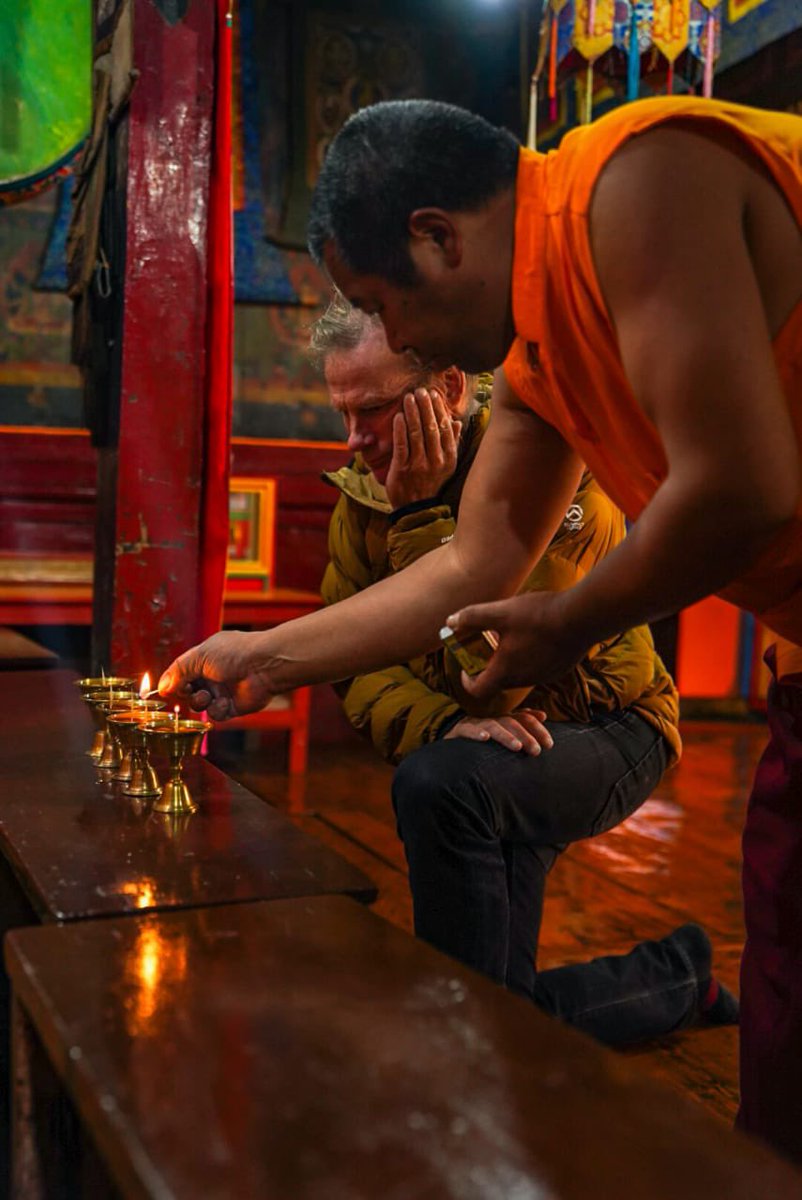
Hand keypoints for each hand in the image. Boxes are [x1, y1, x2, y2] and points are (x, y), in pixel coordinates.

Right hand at [158, 630, 275, 720]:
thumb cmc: (235, 654)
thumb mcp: (200, 656)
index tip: (166, 690)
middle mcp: (212, 675)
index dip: (173, 682)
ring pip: (199, 704)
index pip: (181, 673)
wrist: (264, 666)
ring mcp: (222, 690)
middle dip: (185, 693)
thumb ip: (179, 671)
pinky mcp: (233, 706)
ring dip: (199, 702)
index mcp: (204, 658)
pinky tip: (225, 702)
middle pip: (187, 690)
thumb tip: (162, 687)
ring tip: (207, 696)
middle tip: (188, 691)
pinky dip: (217, 710)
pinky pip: (216, 714)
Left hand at [384, 387, 461, 508]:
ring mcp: (418, 465)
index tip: (434, 395)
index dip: (439, 410)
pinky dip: (400, 429)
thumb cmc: (429, 483)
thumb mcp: (446, 465)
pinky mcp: (402, 469)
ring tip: (409, 397)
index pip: (445, 429)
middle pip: (432, 428)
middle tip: (420, 390)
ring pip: (417, 434)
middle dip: (425, 407)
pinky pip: (402, 445)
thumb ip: (451, 443)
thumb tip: (456, 422)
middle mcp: (436, 461)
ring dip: (413, 413)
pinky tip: (399, 416)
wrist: (415, 508)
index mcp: (448, 459)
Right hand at [444, 709, 552, 754]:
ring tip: (517, 747)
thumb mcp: (502, 729)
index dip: (537, 729)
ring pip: (493, 726)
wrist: (450, 733)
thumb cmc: (481, 733)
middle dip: (526, 736)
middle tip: (537, 751)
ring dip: (506, 736)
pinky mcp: (460, 730)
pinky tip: (484, 739)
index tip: (549, 744)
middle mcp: (492, 719)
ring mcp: (476, 724)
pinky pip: (468, 730)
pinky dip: (476, 733)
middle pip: (511, 722)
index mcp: (503, 719)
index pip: (523, 719)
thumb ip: (522, 721)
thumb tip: (543, 715)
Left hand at [446, 591, 589, 705]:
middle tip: (489, 641)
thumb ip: (472, 617)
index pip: (478, 691)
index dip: (467, 681)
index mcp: (505, 672)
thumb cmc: (539, 616)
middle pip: (499, 680)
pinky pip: (537, 667)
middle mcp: (524, 680)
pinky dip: (529, 656)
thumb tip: (450, 621)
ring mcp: (544, 676)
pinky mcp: (558, 669)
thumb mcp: (500, 612)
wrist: (582, 617)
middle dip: (489, 663)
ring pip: (519, 673)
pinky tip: (536, 633)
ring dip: (510, 659)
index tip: (466, 666)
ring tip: (513, 633)